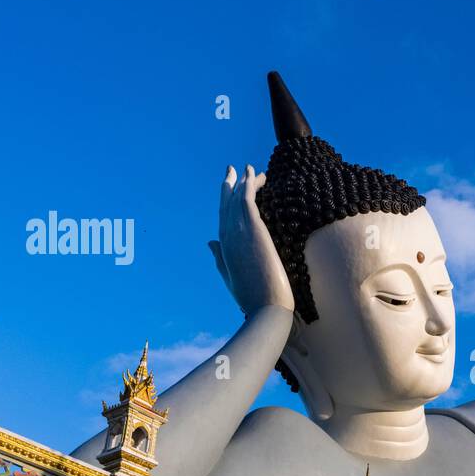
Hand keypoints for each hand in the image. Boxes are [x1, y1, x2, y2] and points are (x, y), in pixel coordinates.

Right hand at [209, 165, 294, 314]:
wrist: (265, 307)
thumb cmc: (251, 297)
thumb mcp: (230, 276)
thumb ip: (219, 257)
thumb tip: (209, 242)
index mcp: (223, 247)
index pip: (223, 217)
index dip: (225, 200)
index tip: (231, 186)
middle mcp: (228, 236)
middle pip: (226, 204)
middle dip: (230, 184)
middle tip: (234, 169)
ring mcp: (239, 232)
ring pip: (238, 199)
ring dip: (244, 180)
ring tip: (250, 168)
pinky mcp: (253, 230)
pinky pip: (248, 200)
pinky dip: (250, 185)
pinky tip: (256, 175)